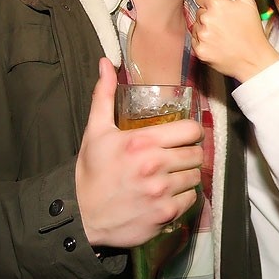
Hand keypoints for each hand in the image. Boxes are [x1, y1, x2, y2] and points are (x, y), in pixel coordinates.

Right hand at [75, 58, 203, 247]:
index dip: (190, 132)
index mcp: (142, 142)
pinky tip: (167, 193)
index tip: (182, 136)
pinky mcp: (165, 214)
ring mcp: (161, 192)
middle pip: (197, 153)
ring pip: (195, 176)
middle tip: (176, 156)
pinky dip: (183, 196)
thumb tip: (106, 63)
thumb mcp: (96, 131)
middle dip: (189, 153)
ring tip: (171, 174)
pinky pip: (191, 198)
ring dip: (186, 174)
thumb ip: (104, 95)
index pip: (191, 130)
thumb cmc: (91, 171)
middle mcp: (155, 166)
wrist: (81, 215)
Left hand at [192, 0, 278, 81]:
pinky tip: (218, 45)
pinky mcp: (199, 50)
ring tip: (223, 36)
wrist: (254, 59)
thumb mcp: (247, 2)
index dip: (212, 4)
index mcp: (217, 3)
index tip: (223, 13)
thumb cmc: (252, 30)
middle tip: (226, 26)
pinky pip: (195, 41)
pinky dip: (204, 44)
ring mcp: (202, 35)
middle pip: (199, 12)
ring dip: (206, 30)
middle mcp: (207, 18)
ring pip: (196, 26)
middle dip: (210, 17)